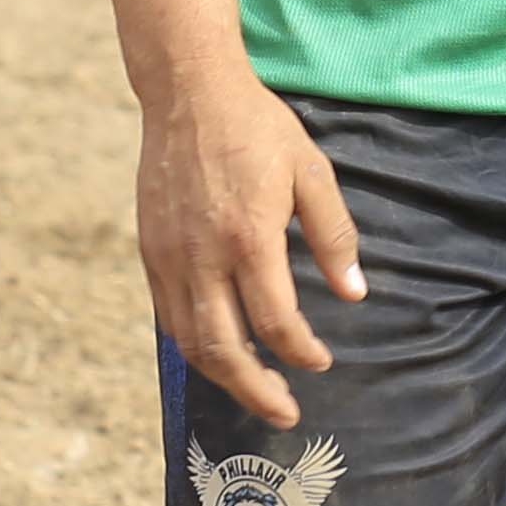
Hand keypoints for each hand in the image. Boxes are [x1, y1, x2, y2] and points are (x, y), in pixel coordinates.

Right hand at [133, 74, 360, 428]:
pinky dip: (193, 345)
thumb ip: (334, 237)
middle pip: (223, 350)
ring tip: (254, 389)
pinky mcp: (149, 250)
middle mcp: (202, 256)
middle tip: (285, 413)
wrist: (189, 93)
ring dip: (223, 376)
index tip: (320, 362)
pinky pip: (168, 316)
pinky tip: (219, 350)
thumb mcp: (312, 173)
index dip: (301, 353)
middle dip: (256, 391)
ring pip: (188, 342)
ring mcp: (169, 256)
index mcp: (249, 237)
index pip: (275, 322)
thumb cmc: (258, 129)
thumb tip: (355, 295)